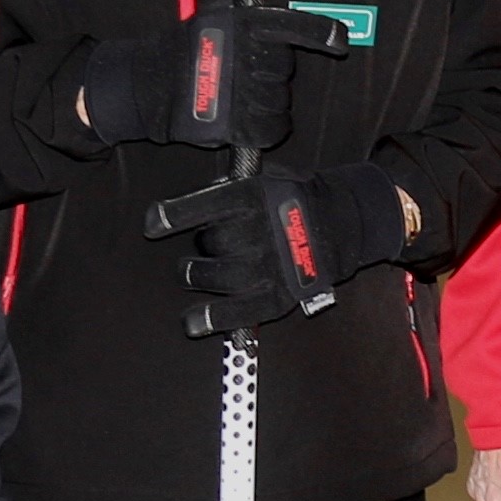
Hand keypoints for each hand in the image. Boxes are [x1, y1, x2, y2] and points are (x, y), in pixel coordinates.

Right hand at [76, 7, 351, 152]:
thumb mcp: (213, 21)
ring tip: (243, 98)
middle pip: (285, 70)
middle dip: (273, 75)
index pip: (291, 26)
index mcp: (241, 26)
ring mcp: (240, 91)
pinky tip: (249, 122)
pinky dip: (265, 129)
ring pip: (280, 102)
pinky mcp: (235, 123)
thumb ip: (249, 25)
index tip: (341, 39)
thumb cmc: (183, 52)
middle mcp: (244, 56)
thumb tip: (289, 30)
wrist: (148, 85)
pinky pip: (270, 130)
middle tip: (248, 76)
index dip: (321, 32)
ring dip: (269, 103)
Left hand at [154, 161, 422, 334]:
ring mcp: (271, 266)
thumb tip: (195, 202)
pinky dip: (213, 318)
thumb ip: (233, 188)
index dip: (174, 216)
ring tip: (193, 273)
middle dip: (199, 247)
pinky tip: (192, 322)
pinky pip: (240, 311)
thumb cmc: (299, 198)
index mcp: (255, 197)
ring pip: (217, 277)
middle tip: (202, 249)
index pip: (205, 206)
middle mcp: (261, 231)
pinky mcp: (281, 295)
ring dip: (197, 276)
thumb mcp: (269, 177)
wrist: (347, 222)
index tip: (153, 224)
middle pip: (210, 244)